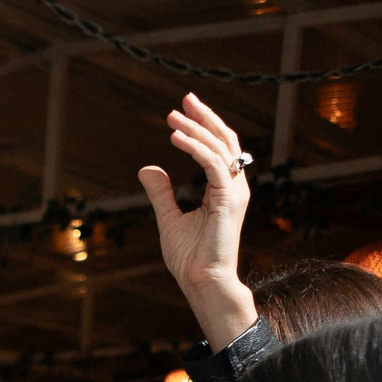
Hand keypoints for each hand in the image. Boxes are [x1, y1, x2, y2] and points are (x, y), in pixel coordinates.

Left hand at [139, 93, 256, 346]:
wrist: (201, 282)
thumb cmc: (190, 258)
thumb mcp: (169, 218)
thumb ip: (161, 192)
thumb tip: (147, 168)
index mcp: (225, 188)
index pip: (219, 148)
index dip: (204, 126)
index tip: (184, 109)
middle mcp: (235, 186)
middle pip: (225, 140)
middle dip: (204, 117)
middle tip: (184, 100)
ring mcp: (235, 192)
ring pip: (220, 148)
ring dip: (196, 130)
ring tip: (172, 118)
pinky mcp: (228, 200)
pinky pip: (215, 166)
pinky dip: (197, 149)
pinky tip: (177, 139)